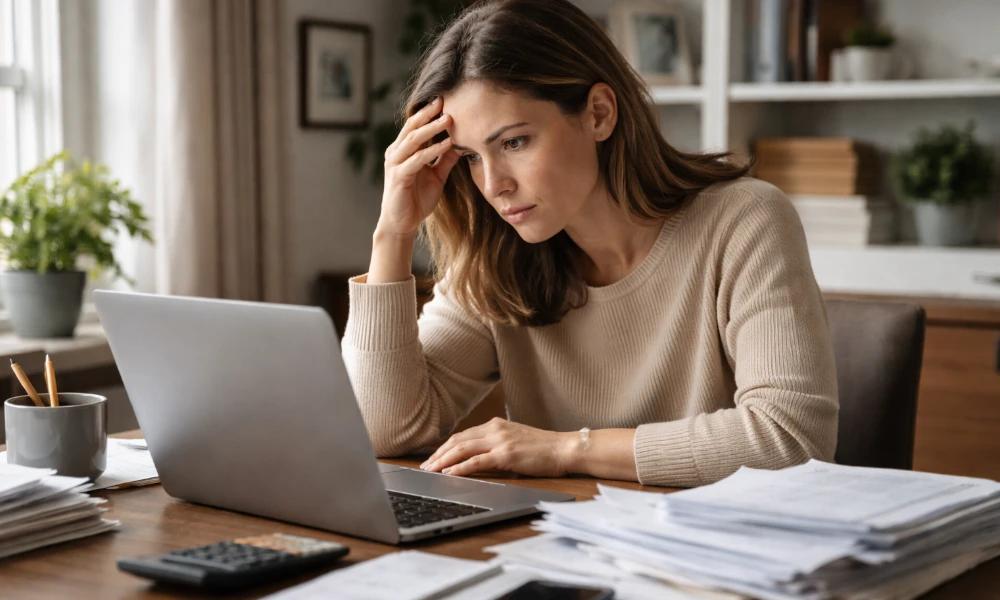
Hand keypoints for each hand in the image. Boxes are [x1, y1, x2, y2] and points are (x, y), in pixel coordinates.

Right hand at [378, 97, 460, 236]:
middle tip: (444, 100)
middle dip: (428, 113)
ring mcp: (396, 164)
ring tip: (448, 119)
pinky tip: (446, 144)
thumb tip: (462, 142)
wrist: (402, 223)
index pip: (415, 125)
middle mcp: (396, 153)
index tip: (446, 100)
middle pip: (412, 127)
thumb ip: (445, 158)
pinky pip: (416, 160)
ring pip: (413, 140)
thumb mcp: (436, 175)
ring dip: (431, 129)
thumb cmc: (417, 198)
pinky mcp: (398, 177)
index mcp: (403, 150)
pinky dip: (431, 151)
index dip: (429, 113)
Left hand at [419, 418, 576, 477]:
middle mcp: (495, 429)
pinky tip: (449, 474)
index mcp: (496, 425)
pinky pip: (476, 461)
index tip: (433, 457)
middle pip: (457, 440)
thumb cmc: (543, 448)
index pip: (463, 435)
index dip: (445, 447)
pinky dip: (460, 467)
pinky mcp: (506, 454)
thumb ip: (496, 445)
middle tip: (425, 466)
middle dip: (438, 454)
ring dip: (443, 461)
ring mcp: (500, 441)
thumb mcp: (515, 440)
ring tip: (431, 471)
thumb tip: (476, 458)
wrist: (564, 448)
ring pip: (462, 449)